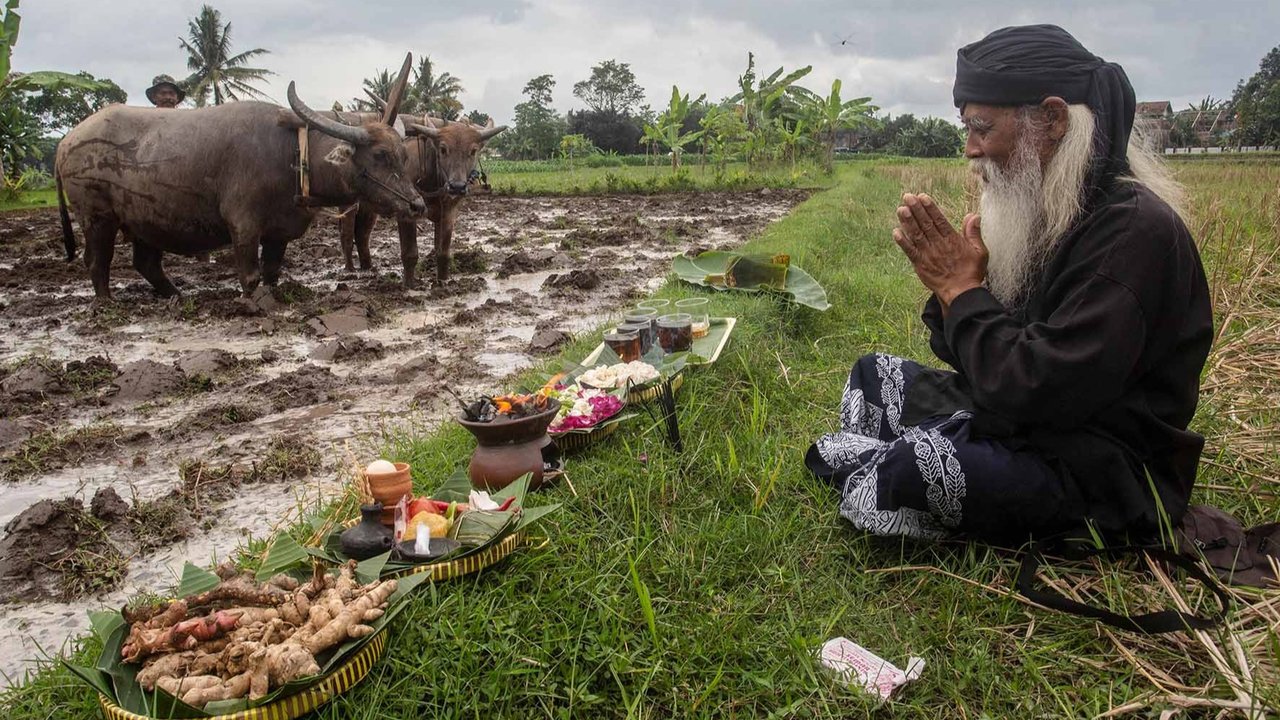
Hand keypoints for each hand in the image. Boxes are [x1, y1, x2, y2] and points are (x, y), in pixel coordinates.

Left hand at [892, 193, 987, 307]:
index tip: (922, 197)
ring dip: (907, 221)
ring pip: (916, 235)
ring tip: (900, 209)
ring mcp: (928, 255)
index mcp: (952, 240)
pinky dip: (903, 242)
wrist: (961, 293)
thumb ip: (974, 233)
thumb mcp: (980, 251)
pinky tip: (896, 232)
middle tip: (907, 196)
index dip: (930, 208)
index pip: (939, 220)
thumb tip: (973, 215)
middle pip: (925, 224)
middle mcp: (939, 245)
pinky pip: (910, 252)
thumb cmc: (971, 272)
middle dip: (916, 209)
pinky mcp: (920, 265)